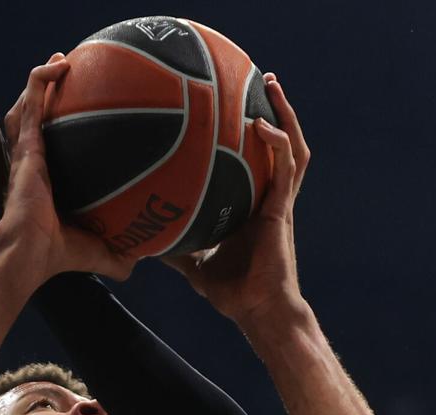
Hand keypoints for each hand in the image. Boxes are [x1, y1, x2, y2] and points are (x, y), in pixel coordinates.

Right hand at [0, 60, 136, 280]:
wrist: (27, 253)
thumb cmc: (57, 256)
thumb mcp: (97, 252)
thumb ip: (118, 256)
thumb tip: (140, 263)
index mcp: (50, 184)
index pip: (56, 152)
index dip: (65, 135)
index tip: (86, 121)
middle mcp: (37, 164)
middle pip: (40, 123)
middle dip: (51, 99)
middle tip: (72, 77)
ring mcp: (29, 152)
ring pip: (31, 106)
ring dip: (44, 81)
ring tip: (62, 60)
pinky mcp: (26, 145)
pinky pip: (32, 103)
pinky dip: (41, 81)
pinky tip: (58, 64)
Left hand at [164, 74, 310, 326]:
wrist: (259, 312)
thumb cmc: (233, 293)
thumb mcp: (195, 266)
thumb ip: (176, 249)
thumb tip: (142, 240)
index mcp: (256, 206)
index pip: (261, 161)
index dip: (259, 134)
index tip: (242, 105)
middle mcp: (271, 198)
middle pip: (283, 145)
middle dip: (278, 110)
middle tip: (264, 80)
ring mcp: (279, 203)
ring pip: (293, 148)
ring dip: (286, 114)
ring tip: (271, 85)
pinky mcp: (282, 211)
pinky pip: (285, 168)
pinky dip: (277, 143)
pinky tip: (262, 126)